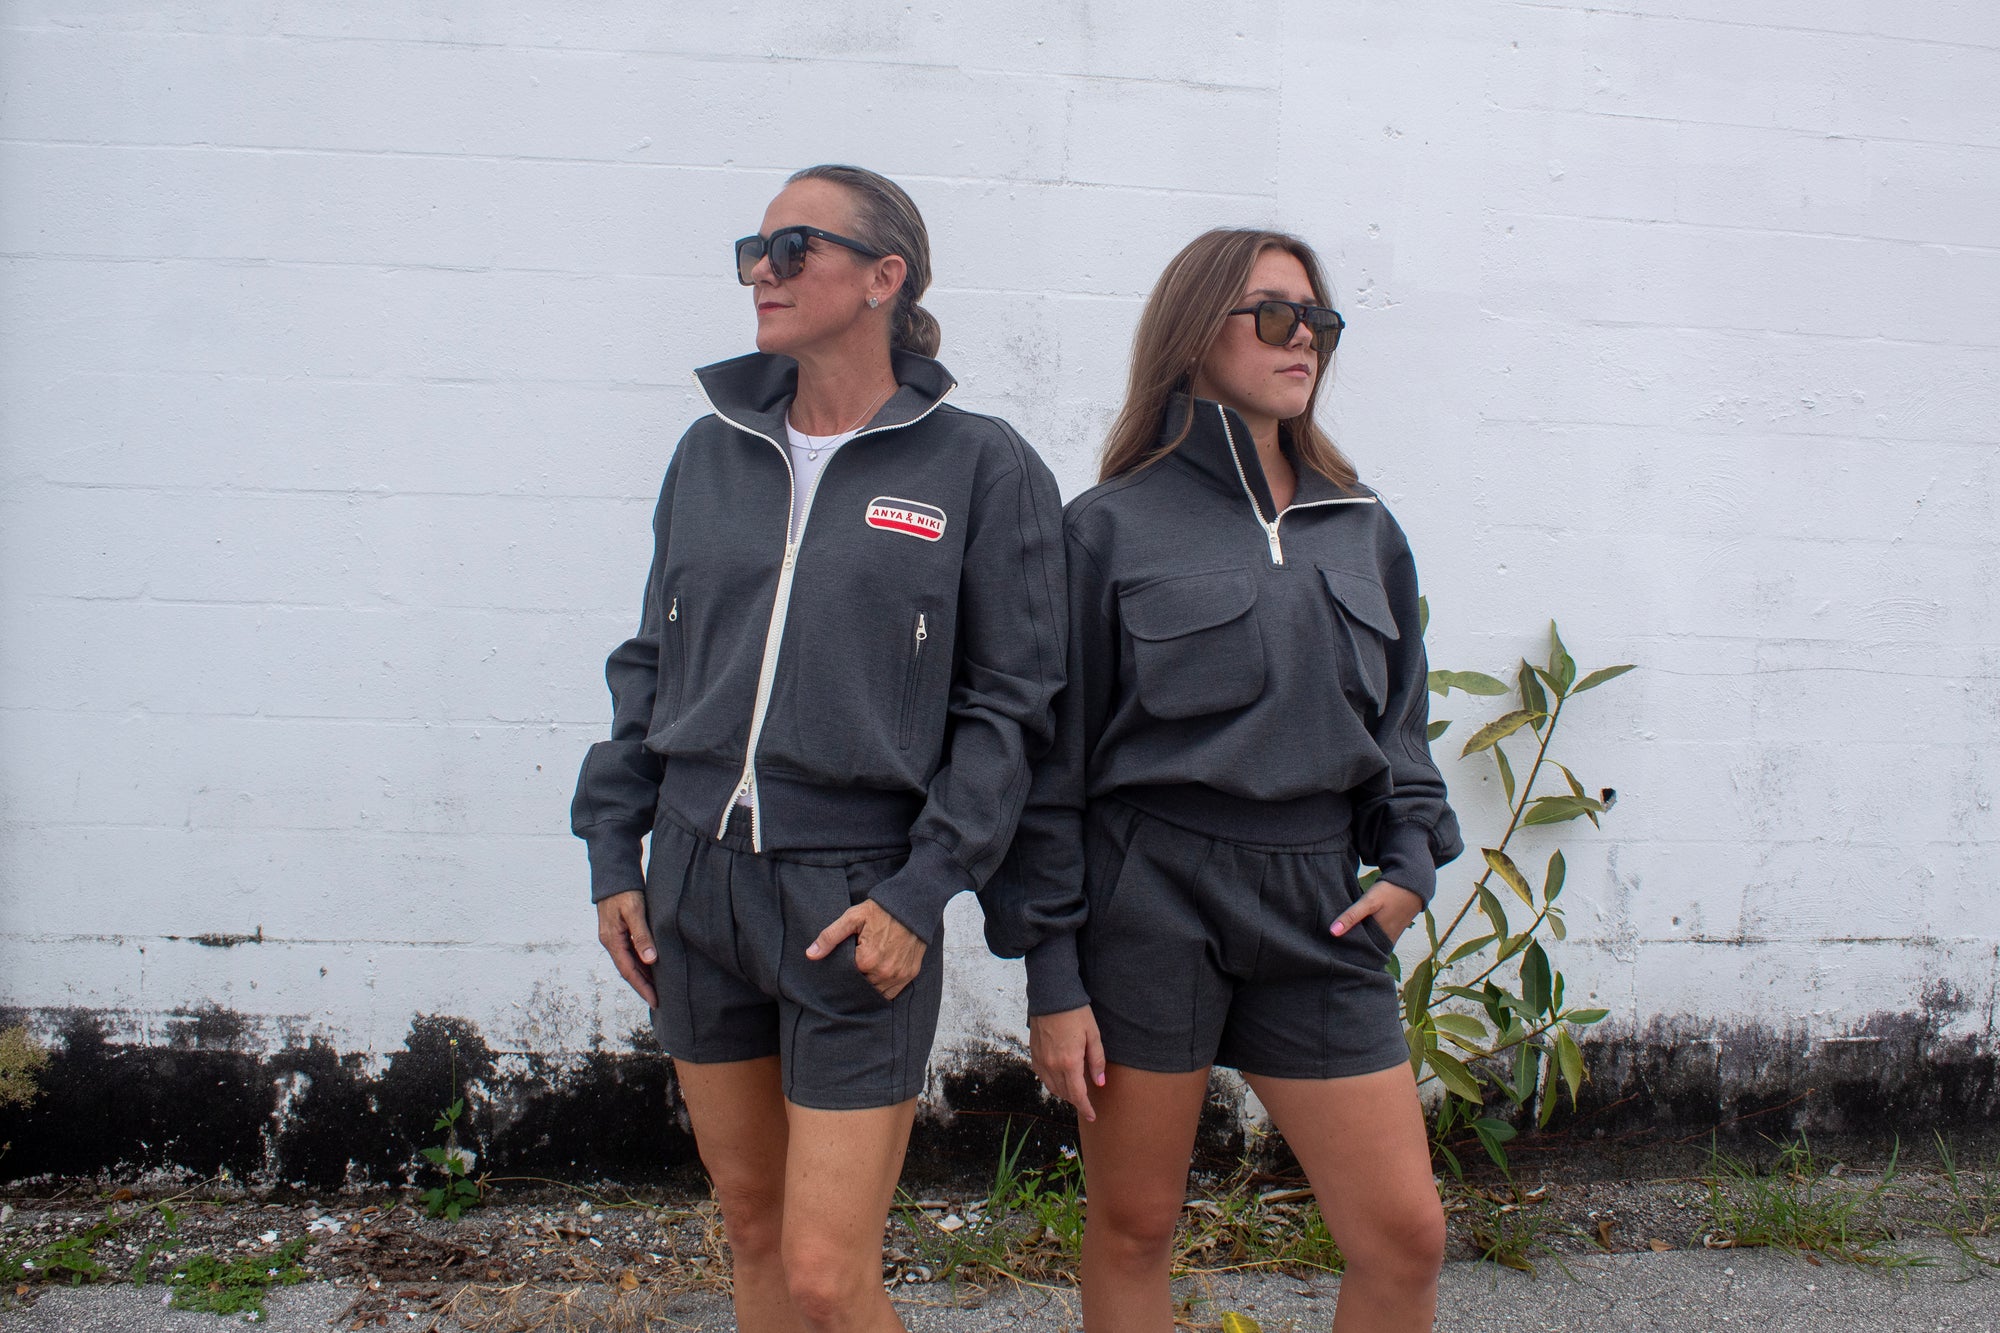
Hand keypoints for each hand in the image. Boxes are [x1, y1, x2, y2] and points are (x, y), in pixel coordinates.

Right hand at [596, 891, 657, 1006]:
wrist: (613, 873)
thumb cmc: (624, 891)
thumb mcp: (635, 911)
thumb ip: (642, 935)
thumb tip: (651, 960)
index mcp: (612, 940)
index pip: (629, 971)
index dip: (643, 987)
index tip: (655, 1001)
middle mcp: (611, 941)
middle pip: (628, 970)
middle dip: (643, 986)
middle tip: (660, 1000)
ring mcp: (615, 937)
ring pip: (630, 962)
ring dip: (643, 975)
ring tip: (660, 988)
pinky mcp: (621, 931)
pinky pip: (632, 952)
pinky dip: (642, 962)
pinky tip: (654, 966)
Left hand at [806, 899, 926, 1000]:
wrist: (913, 905)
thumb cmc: (881, 910)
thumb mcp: (852, 918)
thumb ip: (830, 937)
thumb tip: (810, 954)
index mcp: (866, 960)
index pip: (846, 977)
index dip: (843, 969)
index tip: (844, 960)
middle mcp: (883, 972)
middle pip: (860, 986)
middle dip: (855, 979)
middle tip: (854, 965)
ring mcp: (898, 975)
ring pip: (876, 992)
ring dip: (869, 985)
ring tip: (865, 971)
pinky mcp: (909, 974)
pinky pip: (891, 993)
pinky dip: (883, 988)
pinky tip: (877, 977)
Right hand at [1029, 1005, 1106, 1121]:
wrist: (1051, 996)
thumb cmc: (1075, 1013)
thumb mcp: (1093, 1035)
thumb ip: (1097, 1061)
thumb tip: (1099, 1083)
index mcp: (1069, 1062)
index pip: (1077, 1095)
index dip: (1085, 1108)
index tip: (1092, 1116)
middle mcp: (1052, 1065)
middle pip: (1064, 1093)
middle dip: (1076, 1101)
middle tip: (1086, 1103)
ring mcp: (1041, 1060)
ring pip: (1052, 1087)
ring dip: (1063, 1093)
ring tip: (1074, 1092)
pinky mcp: (1034, 1053)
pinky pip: (1042, 1076)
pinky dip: (1051, 1082)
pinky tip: (1059, 1078)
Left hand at [1331, 881, 1425, 946]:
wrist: (1413, 885)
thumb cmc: (1390, 892)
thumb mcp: (1369, 902)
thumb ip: (1351, 916)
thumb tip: (1333, 932)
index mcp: (1379, 938)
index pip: (1358, 952)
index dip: (1345, 951)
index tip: (1332, 950)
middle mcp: (1386, 941)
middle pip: (1365, 949)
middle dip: (1351, 948)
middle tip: (1333, 946)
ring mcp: (1391, 937)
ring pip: (1372, 944)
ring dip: (1360, 942)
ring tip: (1342, 940)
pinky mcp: (1393, 931)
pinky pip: (1378, 938)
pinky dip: (1369, 936)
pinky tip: (1358, 931)